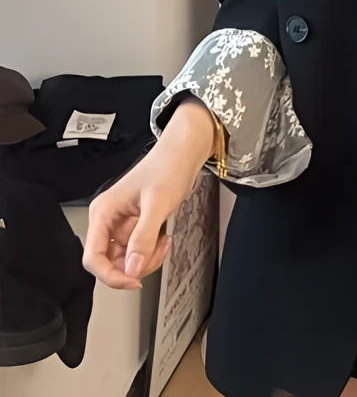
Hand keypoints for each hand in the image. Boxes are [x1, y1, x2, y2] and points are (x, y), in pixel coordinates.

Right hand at [82, 98, 214, 288]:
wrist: (184, 153)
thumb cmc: (168, 167)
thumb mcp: (158, 204)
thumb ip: (143, 237)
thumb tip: (131, 269)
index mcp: (103, 212)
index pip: (93, 258)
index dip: (110, 275)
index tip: (133, 281)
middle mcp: (108, 220)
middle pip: (111, 262)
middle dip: (135, 265)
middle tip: (157, 253)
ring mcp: (122, 224)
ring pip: (126, 259)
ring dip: (147, 258)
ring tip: (164, 242)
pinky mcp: (136, 225)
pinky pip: (138, 250)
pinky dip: (152, 251)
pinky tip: (165, 238)